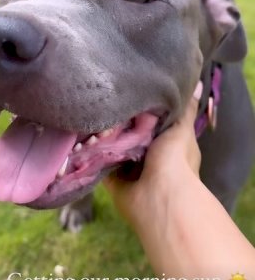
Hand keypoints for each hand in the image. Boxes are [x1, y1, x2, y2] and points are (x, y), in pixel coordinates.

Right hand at [104, 82, 202, 224]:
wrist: (158, 195)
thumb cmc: (175, 160)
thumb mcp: (181, 128)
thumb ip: (184, 109)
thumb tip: (196, 84)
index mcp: (167, 144)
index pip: (153, 122)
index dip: (143, 109)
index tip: (129, 90)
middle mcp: (148, 156)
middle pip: (130, 133)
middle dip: (120, 122)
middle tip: (104, 100)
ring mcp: (129, 168)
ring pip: (113, 146)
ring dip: (104, 136)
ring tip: (90, 114)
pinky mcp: (111, 177)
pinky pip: (99, 161)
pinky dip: (92, 152)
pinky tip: (83, 135)